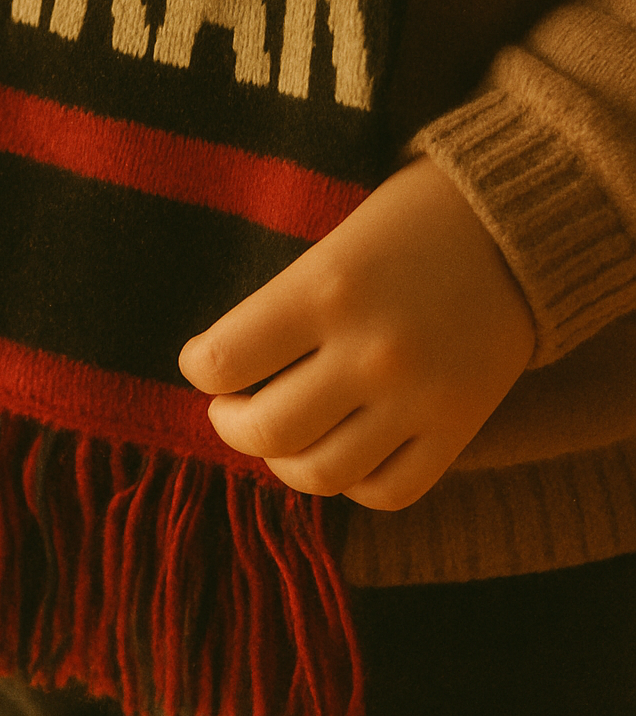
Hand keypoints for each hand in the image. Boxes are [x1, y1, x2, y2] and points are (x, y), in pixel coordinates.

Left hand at [178, 156, 535, 509]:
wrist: (515, 226)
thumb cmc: (407, 224)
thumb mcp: (333, 245)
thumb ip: (283, 309)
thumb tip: (223, 376)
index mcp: (325, 289)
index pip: (222, 362)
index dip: (200, 368)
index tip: (206, 363)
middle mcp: (369, 351)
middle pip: (265, 431)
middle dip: (231, 424)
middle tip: (234, 407)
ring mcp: (417, 398)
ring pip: (320, 474)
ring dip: (284, 460)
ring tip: (284, 432)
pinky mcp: (458, 429)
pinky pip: (386, 491)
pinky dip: (352, 481)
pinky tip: (344, 448)